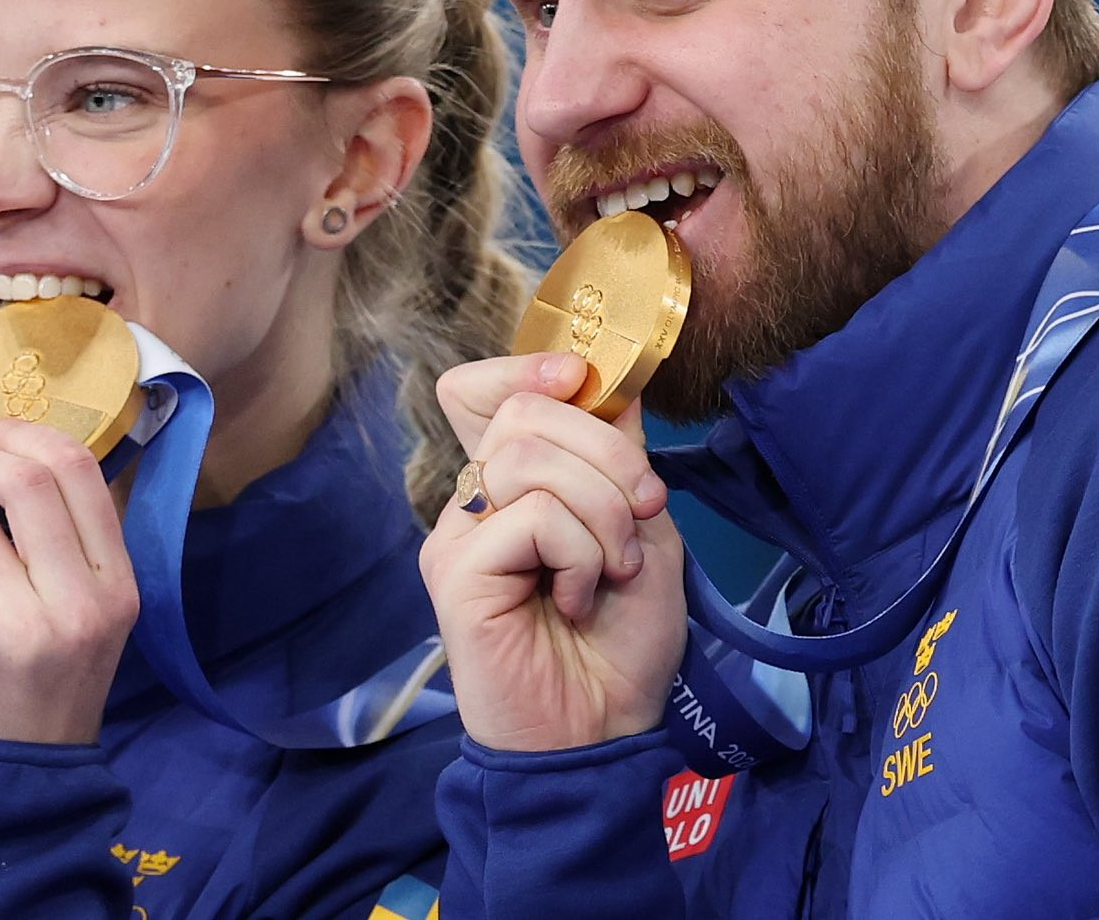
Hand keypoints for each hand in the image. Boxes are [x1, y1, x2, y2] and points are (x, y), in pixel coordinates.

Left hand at [0, 419, 138, 743]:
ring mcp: (26, 624)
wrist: (18, 777)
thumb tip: (8, 458)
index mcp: (120, 585)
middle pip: (26, 484)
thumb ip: (66, 544)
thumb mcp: (91, 613)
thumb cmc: (50, 680)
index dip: (24, 437)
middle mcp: (83, 601)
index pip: (81, 475)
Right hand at [419, 353, 686, 751]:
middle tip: (642, 512)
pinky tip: (577, 598)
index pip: (486, 391)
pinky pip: (530, 515)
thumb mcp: (643, 530)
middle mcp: (476, 501)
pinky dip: (579, 552)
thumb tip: (612, 381)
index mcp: (514, 485)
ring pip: (528, 457)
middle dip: (606, 451)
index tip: (582, 379)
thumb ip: (620, 459)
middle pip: (523, 411)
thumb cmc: (622, 642)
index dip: (529, 367)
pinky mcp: (455, 571)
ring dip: (600, 510)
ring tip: (612, 570)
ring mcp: (459, 535)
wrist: (606, 731)